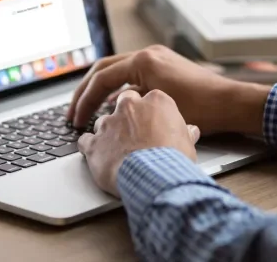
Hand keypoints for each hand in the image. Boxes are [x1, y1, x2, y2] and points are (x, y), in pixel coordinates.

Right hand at [67, 45, 270, 135]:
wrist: (232, 103)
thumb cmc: (202, 109)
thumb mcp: (158, 108)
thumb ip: (129, 106)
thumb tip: (107, 112)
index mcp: (144, 61)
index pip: (102, 78)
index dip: (85, 101)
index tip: (76, 120)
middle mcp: (148, 54)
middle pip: (103, 69)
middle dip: (85, 92)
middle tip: (73, 113)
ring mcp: (157, 57)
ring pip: (116, 70)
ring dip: (100, 90)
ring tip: (88, 111)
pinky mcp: (164, 66)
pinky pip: (132, 75)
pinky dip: (118, 90)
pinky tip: (114, 109)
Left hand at [77, 89, 199, 195]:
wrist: (154, 177)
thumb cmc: (173, 159)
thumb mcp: (187, 143)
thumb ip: (185, 132)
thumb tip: (191, 131)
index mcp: (155, 101)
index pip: (148, 99)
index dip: (149, 113)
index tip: (151, 123)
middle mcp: (129, 107)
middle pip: (123, 103)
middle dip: (126, 116)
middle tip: (133, 133)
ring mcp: (109, 123)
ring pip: (103, 122)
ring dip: (108, 134)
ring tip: (118, 151)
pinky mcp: (94, 142)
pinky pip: (85, 141)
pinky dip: (90, 148)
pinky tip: (98, 157)